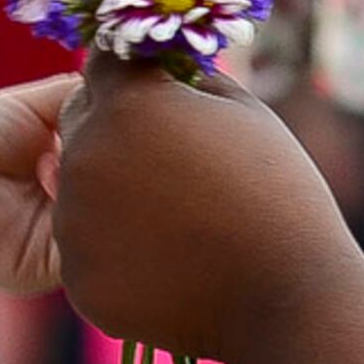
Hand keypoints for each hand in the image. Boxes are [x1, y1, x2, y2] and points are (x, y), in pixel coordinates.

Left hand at [51, 54, 363, 363]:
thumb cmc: (279, 195)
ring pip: (77, 192)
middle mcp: (87, 158)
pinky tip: (168, 261)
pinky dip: (115, 252)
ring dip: (111, 194)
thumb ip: (192, 80)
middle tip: (167, 159)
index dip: (128, 73)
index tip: (152, 86)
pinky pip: (87, 251)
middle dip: (112, 130)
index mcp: (128, 106)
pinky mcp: (79, 280)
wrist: (288, 299)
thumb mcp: (244, 114)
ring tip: (175, 218)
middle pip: (79, 125)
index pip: (101, 64)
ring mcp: (75, 224)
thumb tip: (170, 70)